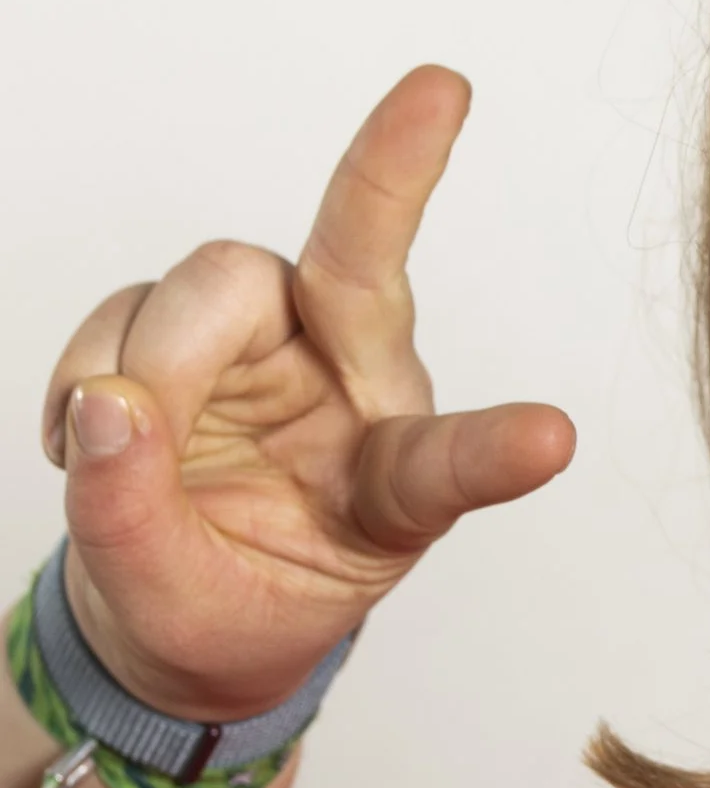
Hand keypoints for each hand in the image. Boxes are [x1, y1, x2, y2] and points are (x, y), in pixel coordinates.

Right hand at [39, 68, 575, 720]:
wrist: (169, 606)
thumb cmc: (221, 609)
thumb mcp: (176, 610)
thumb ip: (135, 517)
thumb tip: (103, 403)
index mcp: (394, 491)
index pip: (456, 465)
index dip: (501, 451)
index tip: (554, 441)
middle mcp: (357, 393)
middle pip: (360, 271)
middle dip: (390, 177)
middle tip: (362, 186)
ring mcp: (279, 349)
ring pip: (223, 281)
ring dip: (147, 362)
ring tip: (120, 451)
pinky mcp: (197, 329)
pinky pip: (132, 305)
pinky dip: (86, 367)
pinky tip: (77, 436)